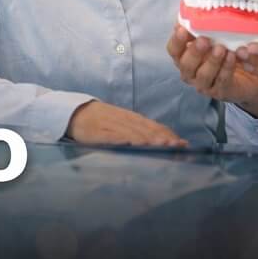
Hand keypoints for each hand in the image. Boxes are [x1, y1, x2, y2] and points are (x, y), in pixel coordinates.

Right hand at [66, 100, 186, 146]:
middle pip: (145, 129)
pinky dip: (120, 139)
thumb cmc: (102, 120)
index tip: (182, 143)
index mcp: (131, 118)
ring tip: (160, 145)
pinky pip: (109, 136)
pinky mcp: (96, 132)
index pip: (153, 126)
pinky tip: (129, 144)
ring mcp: (109, 125)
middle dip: (162, 138)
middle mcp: (123, 119)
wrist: (75, 112)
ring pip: (131, 132)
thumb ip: (140, 130)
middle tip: (176, 146)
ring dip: (147, 139)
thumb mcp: (122, 122)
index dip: (168, 134)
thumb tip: (163, 140)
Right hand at [166, 25, 257, 117]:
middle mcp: (190, 73)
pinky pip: (222, 80)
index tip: (182, 29)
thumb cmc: (223, 52)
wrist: (246, 76)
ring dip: (212, 61)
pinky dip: (227, 68)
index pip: (173, 50)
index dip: (176, 41)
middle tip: (204, 40)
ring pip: (203, 75)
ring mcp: (204, 85)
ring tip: (221, 49)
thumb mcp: (213, 38)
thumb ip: (201, 28)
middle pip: (186, 65)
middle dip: (194, 52)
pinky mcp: (220, 92)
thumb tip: (191, 10)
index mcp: (183, 58)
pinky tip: (232, 57)